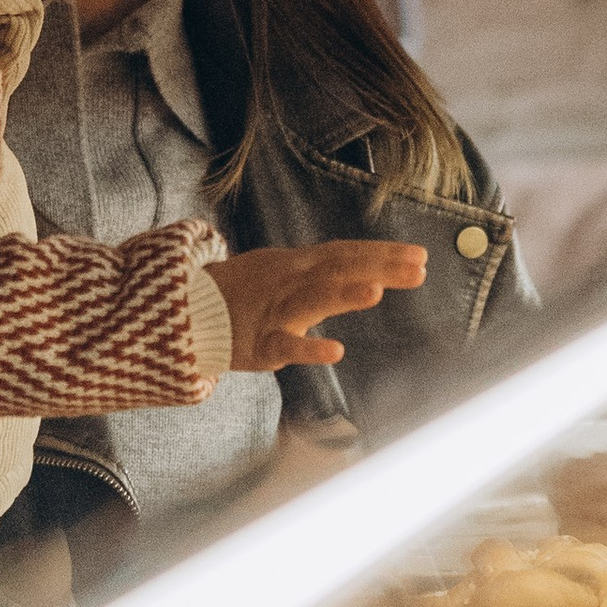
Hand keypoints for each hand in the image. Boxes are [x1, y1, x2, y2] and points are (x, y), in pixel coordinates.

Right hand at [211, 240, 426, 372]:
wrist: (185, 312)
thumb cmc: (245, 292)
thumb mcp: (285, 271)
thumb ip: (325, 272)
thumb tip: (374, 272)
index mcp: (299, 264)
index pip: (347, 253)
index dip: (383, 253)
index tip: (420, 255)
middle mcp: (289, 281)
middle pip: (338, 270)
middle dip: (378, 268)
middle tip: (418, 268)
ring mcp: (274, 310)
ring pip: (311, 300)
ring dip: (343, 296)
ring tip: (376, 293)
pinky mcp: (258, 344)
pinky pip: (285, 346)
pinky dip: (309, 349)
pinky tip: (336, 352)